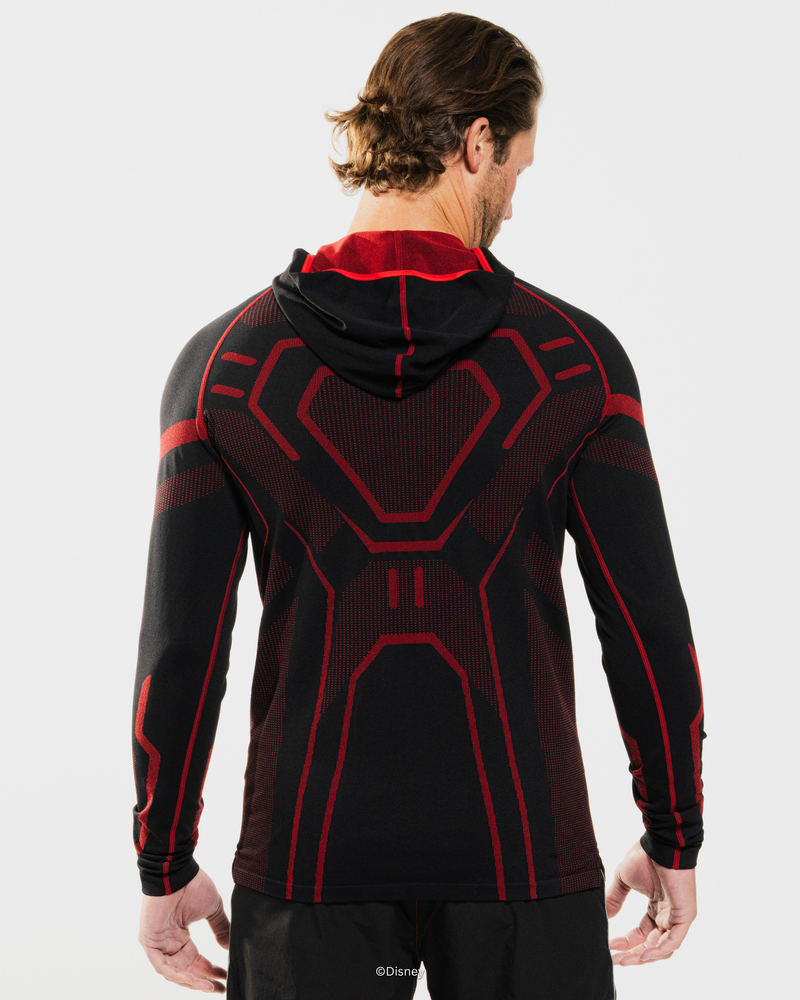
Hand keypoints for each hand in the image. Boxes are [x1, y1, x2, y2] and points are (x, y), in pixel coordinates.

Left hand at [138, 867, 229, 992]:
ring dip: (191, 981)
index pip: (194, 960)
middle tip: (219, 988)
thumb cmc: (193, 885)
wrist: (178, 871)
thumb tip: (229, 946)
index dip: (209, 970)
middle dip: (202, 981)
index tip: (225, 977)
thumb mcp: (212, 909)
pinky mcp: (149, 941)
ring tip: (210, 987)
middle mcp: (168, 942)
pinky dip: (176, 974)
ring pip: (173, 971)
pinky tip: (192, 979)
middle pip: (185, 970)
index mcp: (180, 936)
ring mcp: (157, 943)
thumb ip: (220, 928)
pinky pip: (161, 965)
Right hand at [605, 840, 696, 966]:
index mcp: (656, 908)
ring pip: (662, 948)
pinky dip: (658, 951)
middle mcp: (668, 915)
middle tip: (616, 960)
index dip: (626, 943)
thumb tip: (607, 915)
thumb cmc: (644, 857)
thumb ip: (616, 897)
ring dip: (643, 956)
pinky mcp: (685, 916)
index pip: (642, 934)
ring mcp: (678, 917)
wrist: (660, 845)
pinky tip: (642, 954)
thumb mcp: (624, 880)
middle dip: (633, 955)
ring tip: (625, 960)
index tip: (610, 947)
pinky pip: (673, 941)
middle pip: (652, 945)